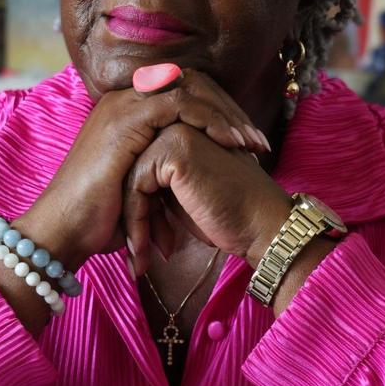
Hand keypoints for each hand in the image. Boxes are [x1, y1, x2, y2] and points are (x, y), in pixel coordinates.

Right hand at [17, 69, 271, 270]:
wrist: (65, 230)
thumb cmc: (101, 218)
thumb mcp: (142, 185)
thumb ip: (166, 168)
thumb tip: (203, 174)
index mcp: (127, 109)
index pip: (184, 93)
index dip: (218, 113)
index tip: (246, 142)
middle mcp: (124, 98)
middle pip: (191, 84)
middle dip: (229, 111)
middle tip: (258, 141)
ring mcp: (124, 104)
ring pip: (190, 90)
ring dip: (225, 115)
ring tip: (250, 144)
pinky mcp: (127, 118)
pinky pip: (180, 104)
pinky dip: (210, 120)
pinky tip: (231, 143)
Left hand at [121, 122, 292, 276]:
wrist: (261, 224)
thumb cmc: (229, 216)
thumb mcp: (185, 196)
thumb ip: (158, 187)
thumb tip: (123, 199)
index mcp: (181, 130)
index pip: (139, 169)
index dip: (139, 211)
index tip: (142, 246)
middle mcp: (176, 124)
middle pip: (131, 173)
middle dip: (134, 219)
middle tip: (138, 257)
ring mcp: (174, 132)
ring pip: (130, 181)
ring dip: (133, 226)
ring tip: (141, 261)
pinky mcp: (173, 150)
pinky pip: (136, 188)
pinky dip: (137, 224)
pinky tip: (145, 252)